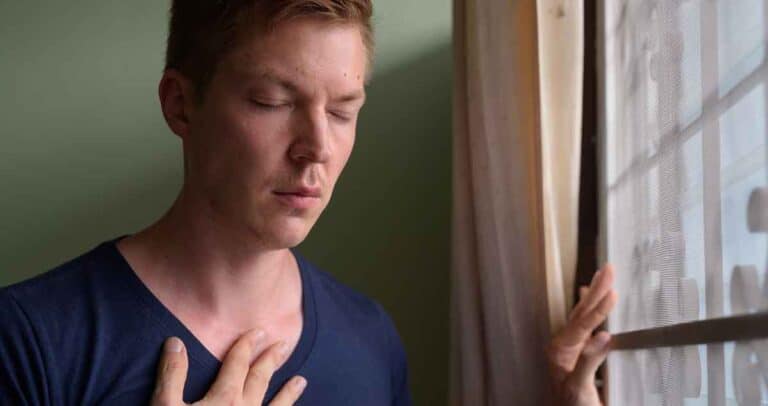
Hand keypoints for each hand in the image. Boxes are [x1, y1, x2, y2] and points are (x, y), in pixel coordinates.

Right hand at [151, 329, 306, 404]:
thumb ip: (173, 374)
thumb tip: (176, 340)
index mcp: (225, 399)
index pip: (238, 364)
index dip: (246, 345)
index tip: (257, 331)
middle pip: (261, 380)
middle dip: (271, 360)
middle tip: (284, 344)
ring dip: (289, 393)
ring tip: (301, 380)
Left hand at [547, 263, 617, 405]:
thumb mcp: (579, 387)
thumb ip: (589, 361)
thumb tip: (604, 336)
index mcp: (560, 351)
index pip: (582, 324)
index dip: (599, 308)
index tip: (613, 291)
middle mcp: (564, 347)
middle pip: (582, 313)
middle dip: (597, 290)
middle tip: (609, 268)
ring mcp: (572, 350)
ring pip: (585, 317)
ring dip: (595, 296)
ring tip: (602, 277)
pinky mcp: (582, 356)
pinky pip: (588, 328)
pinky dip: (593, 312)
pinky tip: (592, 302)